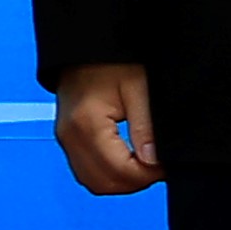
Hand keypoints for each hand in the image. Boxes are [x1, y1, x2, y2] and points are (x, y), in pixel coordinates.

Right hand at [49, 62, 160, 198]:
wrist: (85, 46)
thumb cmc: (112, 61)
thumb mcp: (138, 89)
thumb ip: (146, 128)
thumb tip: (153, 162)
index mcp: (87, 124)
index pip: (119, 171)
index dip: (147, 174)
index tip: (165, 164)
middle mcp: (70, 136)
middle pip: (104, 183)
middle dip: (135, 181)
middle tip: (156, 165)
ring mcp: (65, 139)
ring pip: (94, 182)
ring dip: (120, 181)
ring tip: (143, 163)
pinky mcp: (67, 139)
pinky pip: (86, 171)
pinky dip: (107, 174)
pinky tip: (126, 159)